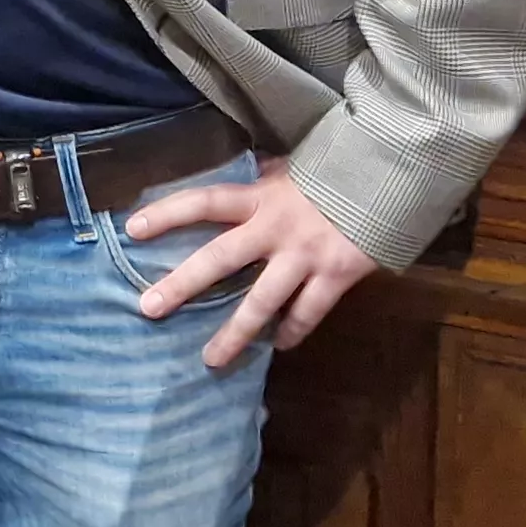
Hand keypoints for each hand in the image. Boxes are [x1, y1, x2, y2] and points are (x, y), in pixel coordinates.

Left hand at [125, 157, 381, 370]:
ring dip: (235, 334)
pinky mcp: (335, 276)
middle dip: (182, 285)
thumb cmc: (339, 167)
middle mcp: (275, 228)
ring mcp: (305, 256)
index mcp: (261, 196)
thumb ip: (270, 178)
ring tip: (210, 360)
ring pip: (261, 302)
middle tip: (148, 308)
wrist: (394, 174)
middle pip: (219, 259)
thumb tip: (251, 171)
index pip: (204, 202)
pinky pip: (308, 314)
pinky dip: (292, 332)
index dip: (167, 214)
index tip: (131, 229)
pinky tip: (278, 346)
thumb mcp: (295, 166)